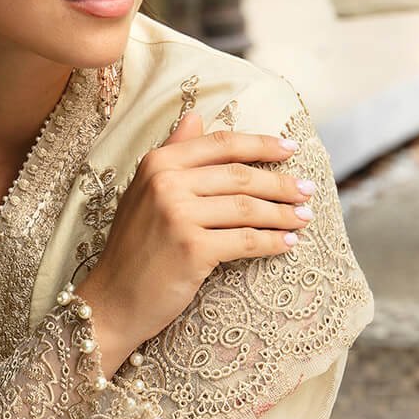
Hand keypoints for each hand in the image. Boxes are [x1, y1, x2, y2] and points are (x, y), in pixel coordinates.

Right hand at [76, 112, 313, 371]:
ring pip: (247, 208)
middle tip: (307, 191)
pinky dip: (272, 243)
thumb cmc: (134, 248)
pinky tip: (287, 244)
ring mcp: (178, 216)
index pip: (221, 145)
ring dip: (283, 214)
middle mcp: (166, 184)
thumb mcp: (145, 193)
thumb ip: (174, 153)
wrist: (112, 300)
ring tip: (304, 217)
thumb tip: (196, 117)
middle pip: (240, 176)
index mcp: (157, 163)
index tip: (290, 149)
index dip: (261, 144)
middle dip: (280, 183)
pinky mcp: (192, 249)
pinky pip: (245, 240)